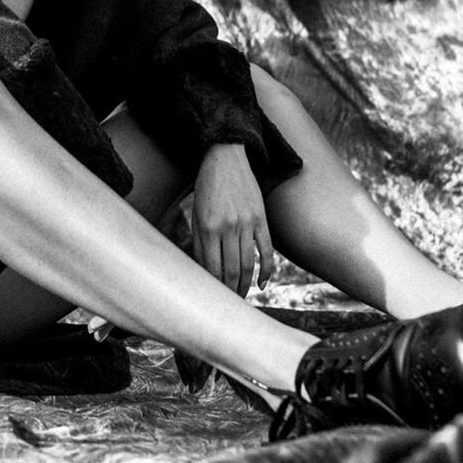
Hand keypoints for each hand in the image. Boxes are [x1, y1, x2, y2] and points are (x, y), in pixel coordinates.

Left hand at [191, 144, 274, 297]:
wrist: (225, 157)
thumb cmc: (206, 187)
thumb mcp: (196, 213)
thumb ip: (200, 242)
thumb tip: (205, 272)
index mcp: (208, 226)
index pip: (212, 268)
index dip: (213, 287)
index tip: (213, 300)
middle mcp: (228, 227)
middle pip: (231, 270)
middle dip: (230, 291)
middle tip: (229, 305)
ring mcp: (247, 223)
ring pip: (248, 265)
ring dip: (245, 285)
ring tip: (241, 297)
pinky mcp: (261, 218)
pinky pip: (266, 250)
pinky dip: (266, 271)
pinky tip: (262, 284)